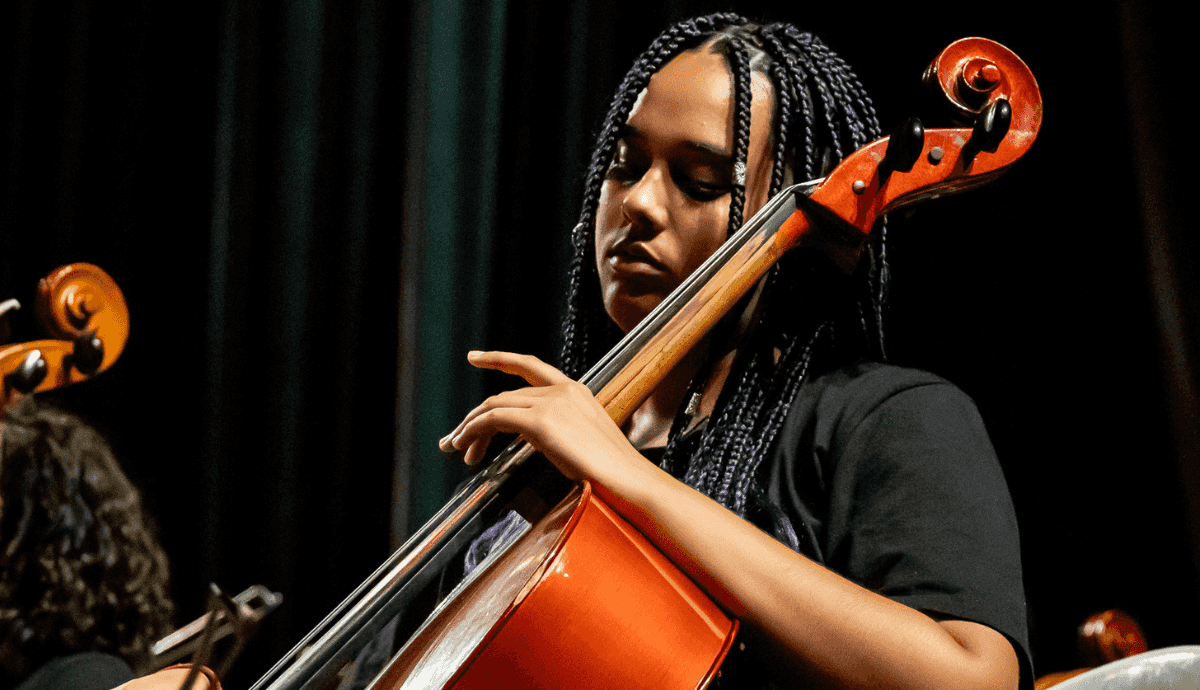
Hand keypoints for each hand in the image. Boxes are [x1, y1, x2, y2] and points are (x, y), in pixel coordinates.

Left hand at [438, 351, 647, 487]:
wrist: (629, 480)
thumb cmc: (615, 473)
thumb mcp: (588, 442)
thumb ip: (565, 432)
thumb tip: (544, 442)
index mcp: (576, 391)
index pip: (530, 367)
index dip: (500, 360)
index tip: (475, 357)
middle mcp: (562, 390)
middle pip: (504, 396)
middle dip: (475, 418)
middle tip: (455, 440)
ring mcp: (551, 403)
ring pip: (494, 406)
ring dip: (469, 428)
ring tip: (456, 448)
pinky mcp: (541, 421)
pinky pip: (493, 420)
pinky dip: (474, 432)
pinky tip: (466, 447)